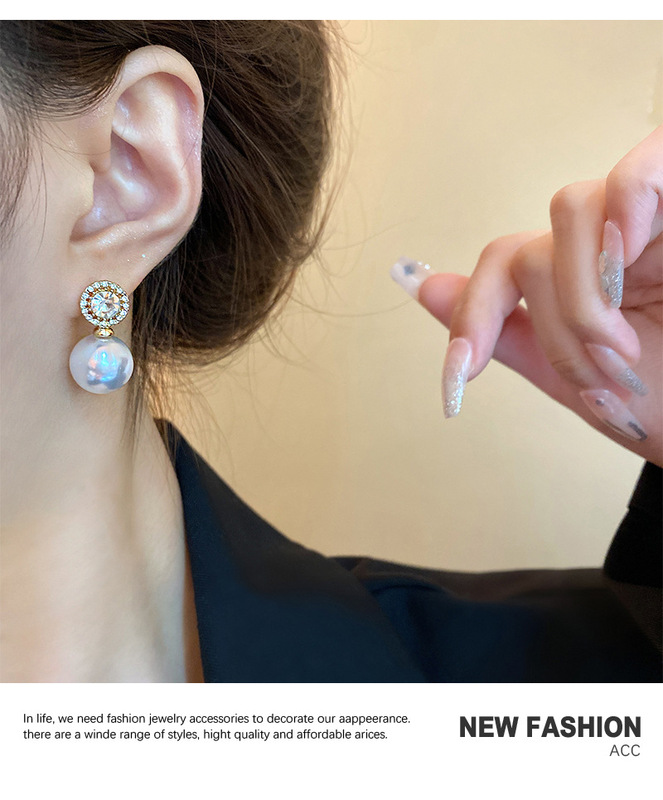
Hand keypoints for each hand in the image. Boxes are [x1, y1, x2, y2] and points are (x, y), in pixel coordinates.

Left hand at [415, 127, 662, 466]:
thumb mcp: (577, 379)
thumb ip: (506, 333)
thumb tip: (424, 287)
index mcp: (576, 281)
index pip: (502, 268)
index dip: (469, 321)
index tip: (455, 389)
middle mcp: (605, 244)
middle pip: (529, 252)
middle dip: (553, 330)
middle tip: (604, 376)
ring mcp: (646, 219)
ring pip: (570, 212)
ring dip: (584, 297)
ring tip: (626, 348)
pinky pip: (641, 170)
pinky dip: (627, 207)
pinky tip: (628, 261)